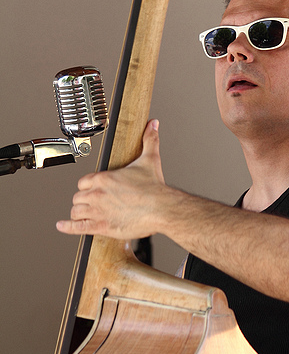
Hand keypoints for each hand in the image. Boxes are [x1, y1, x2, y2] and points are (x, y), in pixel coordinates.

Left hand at [57, 119, 165, 238]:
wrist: (161, 208)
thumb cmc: (155, 188)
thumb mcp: (150, 159)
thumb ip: (149, 140)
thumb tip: (152, 125)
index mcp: (104, 178)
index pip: (84, 181)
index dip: (88, 186)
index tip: (93, 189)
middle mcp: (97, 193)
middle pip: (79, 197)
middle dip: (85, 200)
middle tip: (93, 203)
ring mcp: (97, 211)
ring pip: (76, 211)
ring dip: (80, 212)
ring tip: (84, 214)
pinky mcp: (101, 226)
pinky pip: (77, 227)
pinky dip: (67, 227)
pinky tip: (62, 225)